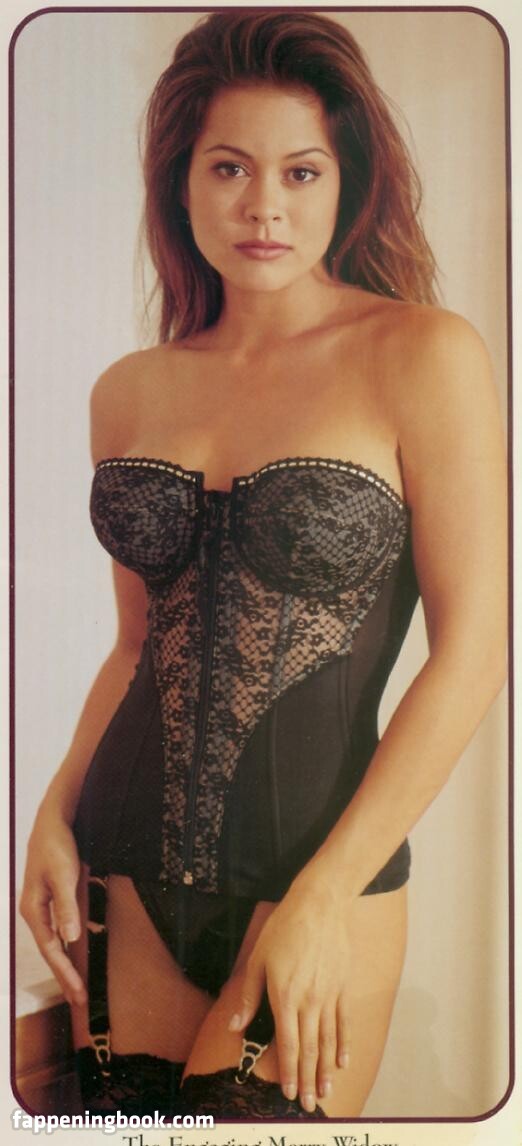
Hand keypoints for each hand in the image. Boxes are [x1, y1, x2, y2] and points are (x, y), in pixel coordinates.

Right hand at [19, 809, 86, 1005]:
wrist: (53, 819)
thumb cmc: (56, 845)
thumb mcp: (64, 875)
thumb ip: (66, 907)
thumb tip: (70, 938)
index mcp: (34, 909)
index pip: (51, 950)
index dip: (65, 973)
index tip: (78, 992)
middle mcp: (36, 911)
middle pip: (51, 950)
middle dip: (64, 976)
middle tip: (78, 1000)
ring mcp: (44, 905)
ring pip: (56, 941)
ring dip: (67, 962)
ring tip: (77, 985)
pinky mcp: (54, 897)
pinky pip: (62, 927)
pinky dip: (70, 943)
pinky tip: (77, 952)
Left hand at [229, 865, 351, 1111]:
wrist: (320, 905)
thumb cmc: (283, 929)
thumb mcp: (258, 959)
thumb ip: (248, 996)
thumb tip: (234, 1025)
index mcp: (284, 996)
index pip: (287, 1043)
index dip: (287, 1071)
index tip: (288, 1093)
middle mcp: (309, 1001)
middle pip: (309, 1048)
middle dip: (307, 1079)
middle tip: (310, 1104)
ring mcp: (329, 995)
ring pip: (328, 1040)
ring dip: (326, 1069)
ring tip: (325, 1091)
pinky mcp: (342, 987)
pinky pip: (344, 1022)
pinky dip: (344, 1043)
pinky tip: (343, 1061)